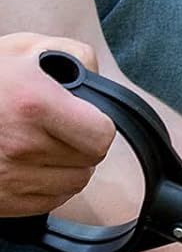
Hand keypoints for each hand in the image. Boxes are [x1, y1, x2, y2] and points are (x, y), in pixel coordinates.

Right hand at [0, 34, 114, 217]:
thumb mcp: (21, 50)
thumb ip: (71, 56)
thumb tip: (95, 78)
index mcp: (32, 104)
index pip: (101, 135)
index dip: (95, 125)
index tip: (82, 117)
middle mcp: (22, 145)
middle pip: (89, 161)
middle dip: (80, 144)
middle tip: (56, 128)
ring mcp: (10, 178)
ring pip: (73, 183)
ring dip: (65, 166)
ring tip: (39, 144)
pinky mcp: (3, 201)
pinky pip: (49, 201)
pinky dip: (46, 186)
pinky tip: (27, 163)